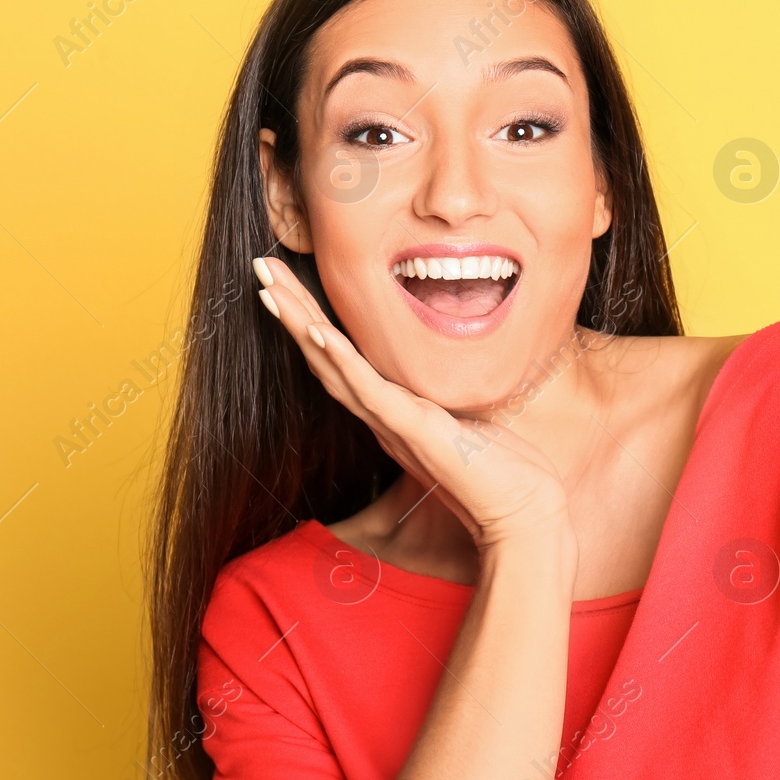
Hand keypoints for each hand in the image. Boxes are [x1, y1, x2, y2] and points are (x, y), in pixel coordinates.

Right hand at [251, 256, 569, 547]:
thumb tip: (442, 384)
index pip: (339, 359)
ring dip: (300, 324)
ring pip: (333, 366)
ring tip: (270, 288)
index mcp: (390, 411)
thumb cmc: (497, 470)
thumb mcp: (462, 421)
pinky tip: (318, 331)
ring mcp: (393, 422)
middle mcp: (381, 416)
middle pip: (322, 356)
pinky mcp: (413, 428)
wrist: (519, 512)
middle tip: (260, 268)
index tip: (286, 283)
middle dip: (290, 310)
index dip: (309, 320)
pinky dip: (341, 359)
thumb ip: (440, 402)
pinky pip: (369, 390)